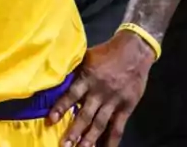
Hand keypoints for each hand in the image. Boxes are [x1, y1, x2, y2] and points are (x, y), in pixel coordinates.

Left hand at [48, 30, 155, 146]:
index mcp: (88, 76)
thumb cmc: (107, 52)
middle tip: (65, 145)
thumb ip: (75, 69)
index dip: (61, 107)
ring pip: (100, 123)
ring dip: (90, 139)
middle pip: (85, 114)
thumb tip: (56, 77)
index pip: (72, 94)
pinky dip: (112, 141)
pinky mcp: (126, 106)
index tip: (51, 120)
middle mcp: (100, 91)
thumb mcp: (88, 56)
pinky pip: (118, 127)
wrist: (135, 49)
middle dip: (74, 131)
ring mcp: (114, 100)